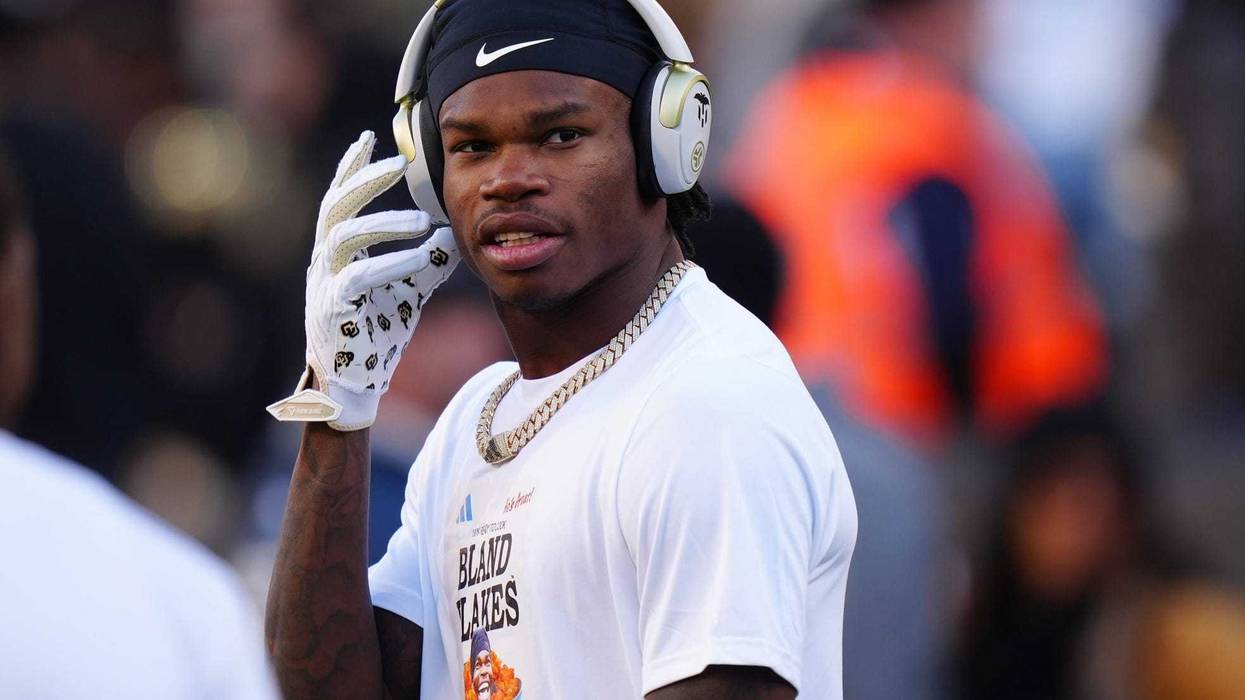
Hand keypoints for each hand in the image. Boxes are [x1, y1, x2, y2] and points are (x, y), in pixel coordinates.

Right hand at [267, 130, 458, 429]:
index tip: (370, 137)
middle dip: (364, 179)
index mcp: (336, 253)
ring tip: (422, 221)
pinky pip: (359, 276)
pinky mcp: (334, 309)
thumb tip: (455, 235)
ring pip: (343, 236)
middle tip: (397, 162)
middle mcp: (323, 263)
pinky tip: (421, 255)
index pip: (339, 199)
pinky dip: (392, 262)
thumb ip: (426, 262)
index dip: (352, 168)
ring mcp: (324, 284)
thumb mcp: (406, 290)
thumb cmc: (376, 335)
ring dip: (384, 222)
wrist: (355, 385)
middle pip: (335, 205)